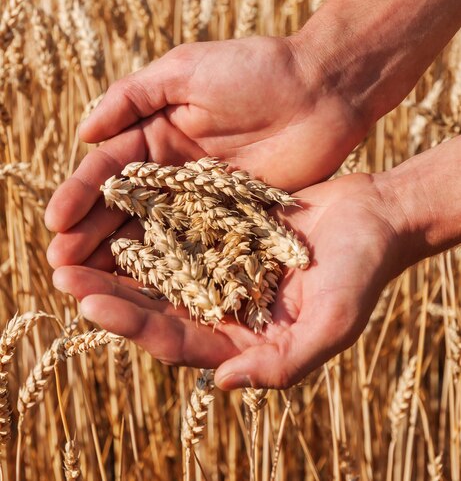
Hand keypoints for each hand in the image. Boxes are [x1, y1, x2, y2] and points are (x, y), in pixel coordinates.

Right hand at [45, 35, 366, 269]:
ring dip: (122, 257)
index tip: (54, 223)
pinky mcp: (237, 215)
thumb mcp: (185, 69)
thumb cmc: (255, 68)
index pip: (108, 169)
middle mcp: (175, 169)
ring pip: (155, 231)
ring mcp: (205, 196)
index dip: (79, 194)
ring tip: (88, 284)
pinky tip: (148, 288)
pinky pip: (199, 243)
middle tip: (60, 266)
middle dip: (91, 233)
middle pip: (125, 207)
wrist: (322, 87)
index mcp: (157, 133)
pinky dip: (173, 263)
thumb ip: (133, 96)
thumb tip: (83, 134)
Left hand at [52, 172, 405, 388]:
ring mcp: (222, 270)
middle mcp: (227, 308)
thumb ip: (285, 362)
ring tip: (72, 247)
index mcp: (246, 340)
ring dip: (118, 262)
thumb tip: (223, 385)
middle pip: (156, 307)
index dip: (133, 325)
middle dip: (109, 294)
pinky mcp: (224, 235)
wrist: (377, 217)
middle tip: (60, 274)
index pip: (178, 339)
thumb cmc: (363, 271)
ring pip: (159, 271)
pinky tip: (118, 211)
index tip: (90, 303)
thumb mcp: (333, 322)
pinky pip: (179, 233)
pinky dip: (148, 226)